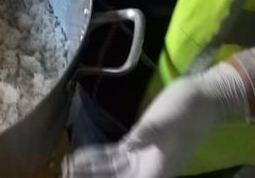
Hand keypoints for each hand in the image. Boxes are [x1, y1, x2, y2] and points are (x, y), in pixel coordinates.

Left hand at [62, 58, 249, 177]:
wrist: (201, 97)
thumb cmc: (185, 111)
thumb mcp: (164, 123)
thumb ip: (145, 137)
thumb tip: (127, 148)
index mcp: (156, 172)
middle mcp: (147, 169)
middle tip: (66, 176)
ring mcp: (141, 157)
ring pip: (111, 171)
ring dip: (90, 171)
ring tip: (66, 169)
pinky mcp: (138, 143)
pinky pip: (113, 155)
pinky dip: (97, 157)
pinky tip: (79, 158)